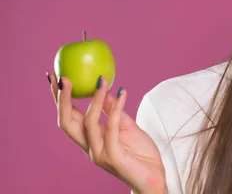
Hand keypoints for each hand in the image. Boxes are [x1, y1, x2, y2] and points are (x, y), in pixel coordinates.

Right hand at [48, 72, 166, 193]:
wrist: (153, 179)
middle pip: (66, 121)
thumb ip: (114, 111)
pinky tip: (123, 92)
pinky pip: (112, 128)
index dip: (59, 98)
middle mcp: (89, 146)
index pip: (68, 116)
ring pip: (88, 122)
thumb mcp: (127, 126)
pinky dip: (116, 109)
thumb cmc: (140, 154)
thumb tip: (105, 89)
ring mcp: (99, 153)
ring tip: (102, 79)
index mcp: (89, 139)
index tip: (54, 77)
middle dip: (62, 100)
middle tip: (64, 77)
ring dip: (94, 99)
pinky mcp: (113, 156)